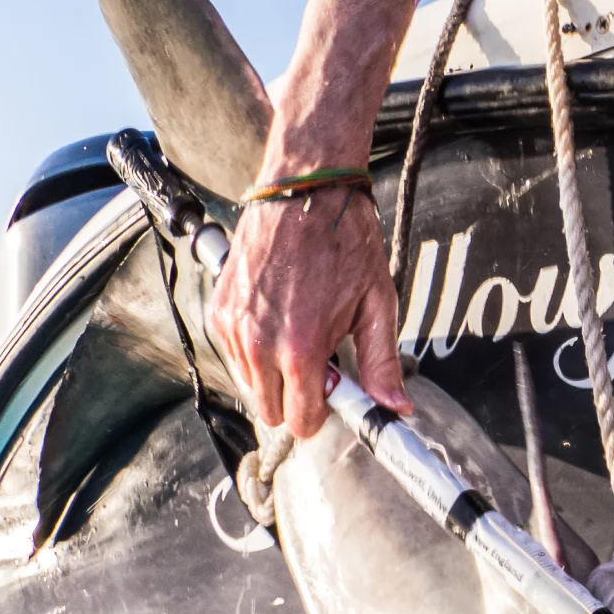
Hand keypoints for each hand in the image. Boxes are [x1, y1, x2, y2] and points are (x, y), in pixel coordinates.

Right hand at [206, 187, 410, 438]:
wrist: (306, 192)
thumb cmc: (345, 243)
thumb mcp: (377, 306)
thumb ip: (381, 364)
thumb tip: (395, 407)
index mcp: (301, 349)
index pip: (300, 421)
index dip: (321, 413)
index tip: (335, 393)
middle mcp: (258, 344)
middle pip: (269, 411)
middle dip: (296, 397)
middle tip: (321, 361)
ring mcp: (233, 327)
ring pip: (250, 385)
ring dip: (274, 374)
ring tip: (300, 333)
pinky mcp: (218, 310)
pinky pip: (233, 355)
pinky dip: (255, 350)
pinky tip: (278, 320)